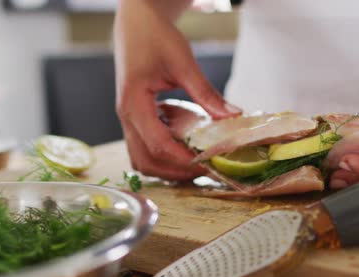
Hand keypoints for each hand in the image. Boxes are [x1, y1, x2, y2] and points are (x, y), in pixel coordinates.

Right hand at [113, 0, 239, 180]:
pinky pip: (143, 146)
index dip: (182, 159)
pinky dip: (162, 154)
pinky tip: (184, 146)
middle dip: (174, 171)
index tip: (207, 164)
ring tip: (195, 163)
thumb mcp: (184, 63)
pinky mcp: (134, 116)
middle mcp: (126, 116)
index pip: (157, 144)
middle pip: (145, 160)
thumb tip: (232, 116)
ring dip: (166, 167)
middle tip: (204, 170)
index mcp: (134, 104)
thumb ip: (205, 93)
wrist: (136, 22)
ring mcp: (128, 118)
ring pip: (141, 157)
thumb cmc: (155, 37)